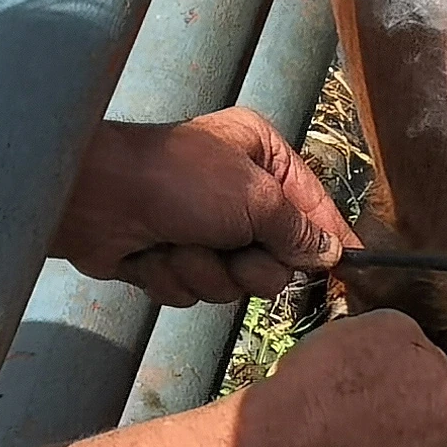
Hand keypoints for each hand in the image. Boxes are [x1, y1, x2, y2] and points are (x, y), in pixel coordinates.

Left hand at [54, 108, 354, 304]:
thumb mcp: (256, 198)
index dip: (329, 239)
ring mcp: (203, 228)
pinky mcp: (172, 257)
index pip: (313, 205)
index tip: (351, 267)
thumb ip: (298, 230)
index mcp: (262, 157)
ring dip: (207, 272)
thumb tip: (330, 254)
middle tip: (232, 252)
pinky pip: (195, 289)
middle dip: (249, 265)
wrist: (95, 198)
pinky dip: (176, 278)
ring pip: (234, 282)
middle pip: (275, 257)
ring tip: (181, 248)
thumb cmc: (181, 182)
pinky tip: (155, 257)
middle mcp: (237, 191)